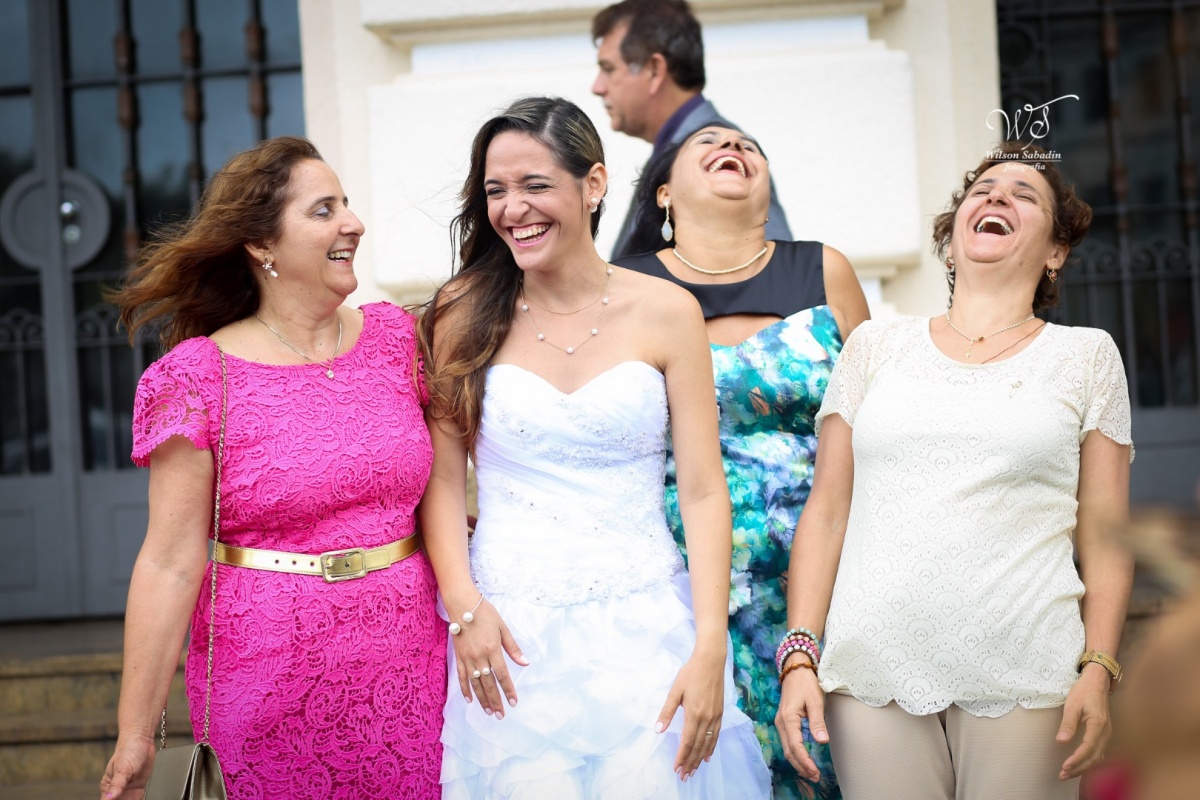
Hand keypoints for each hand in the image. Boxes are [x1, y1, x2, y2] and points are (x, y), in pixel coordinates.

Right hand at [99, 731, 154, 798]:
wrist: (142, 740)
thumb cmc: (128, 750)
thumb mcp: (123, 769)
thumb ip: (117, 785)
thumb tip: (108, 799)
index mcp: (107, 787)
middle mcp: (116, 790)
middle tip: (132, 798)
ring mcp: (128, 789)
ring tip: (136, 796)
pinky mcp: (138, 787)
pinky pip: (138, 799)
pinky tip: (141, 798)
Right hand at [450, 597, 527, 717]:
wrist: (462, 605)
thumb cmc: (485, 614)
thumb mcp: (503, 628)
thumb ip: (513, 647)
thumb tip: (525, 663)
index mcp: (493, 649)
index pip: (502, 675)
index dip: (508, 690)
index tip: (513, 702)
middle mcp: (479, 657)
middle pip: (488, 684)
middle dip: (496, 701)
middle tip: (501, 715)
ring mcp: (467, 658)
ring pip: (475, 684)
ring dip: (482, 699)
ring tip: (489, 712)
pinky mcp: (459, 657)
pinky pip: (462, 677)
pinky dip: (465, 690)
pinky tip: (470, 700)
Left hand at [655, 650, 724, 781]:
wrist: (711, 661)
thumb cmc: (690, 673)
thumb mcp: (675, 691)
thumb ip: (667, 711)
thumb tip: (658, 729)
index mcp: (693, 713)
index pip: (687, 741)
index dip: (682, 756)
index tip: (677, 768)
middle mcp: (706, 718)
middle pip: (698, 746)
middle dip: (690, 762)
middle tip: (684, 776)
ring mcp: (715, 716)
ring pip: (708, 743)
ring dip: (699, 758)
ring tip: (694, 770)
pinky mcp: (720, 713)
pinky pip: (716, 735)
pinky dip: (711, 748)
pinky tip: (707, 755)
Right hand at [775, 655, 826, 782]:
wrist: (795, 669)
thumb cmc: (806, 683)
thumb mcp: (816, 700)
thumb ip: (818, 722)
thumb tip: (822, 741)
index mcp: (788, 718)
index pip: (795, 746)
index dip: (805, 761)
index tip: (815, 771)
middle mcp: (781, 722)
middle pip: (789, 751)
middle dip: (801, 766)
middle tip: (814, 777)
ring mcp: (780, 722)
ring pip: (787, 748)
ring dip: (798, 762)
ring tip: (811, 772)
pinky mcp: (784, 721)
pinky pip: (787, 742)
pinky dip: (795, 753)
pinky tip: (803, 758)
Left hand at [1056, 664, 1111, 779]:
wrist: (1097, 681)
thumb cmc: (1084, 691)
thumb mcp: (1072, 705)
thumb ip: (1068, 724)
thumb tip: (1061, 741)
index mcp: (1098, 724)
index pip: (1088, 748)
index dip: (1077, 759)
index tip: (1065, 767)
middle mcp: (1106, 732)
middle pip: (1094, 757)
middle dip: (1079, 768)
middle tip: (1063, 775)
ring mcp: (1107, 733)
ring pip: (1098, 756)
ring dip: (1084, 766)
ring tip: (1068, 773)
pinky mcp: (1104, 733)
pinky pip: (1099, 752)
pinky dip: (1089, 761)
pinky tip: (1079, 765)